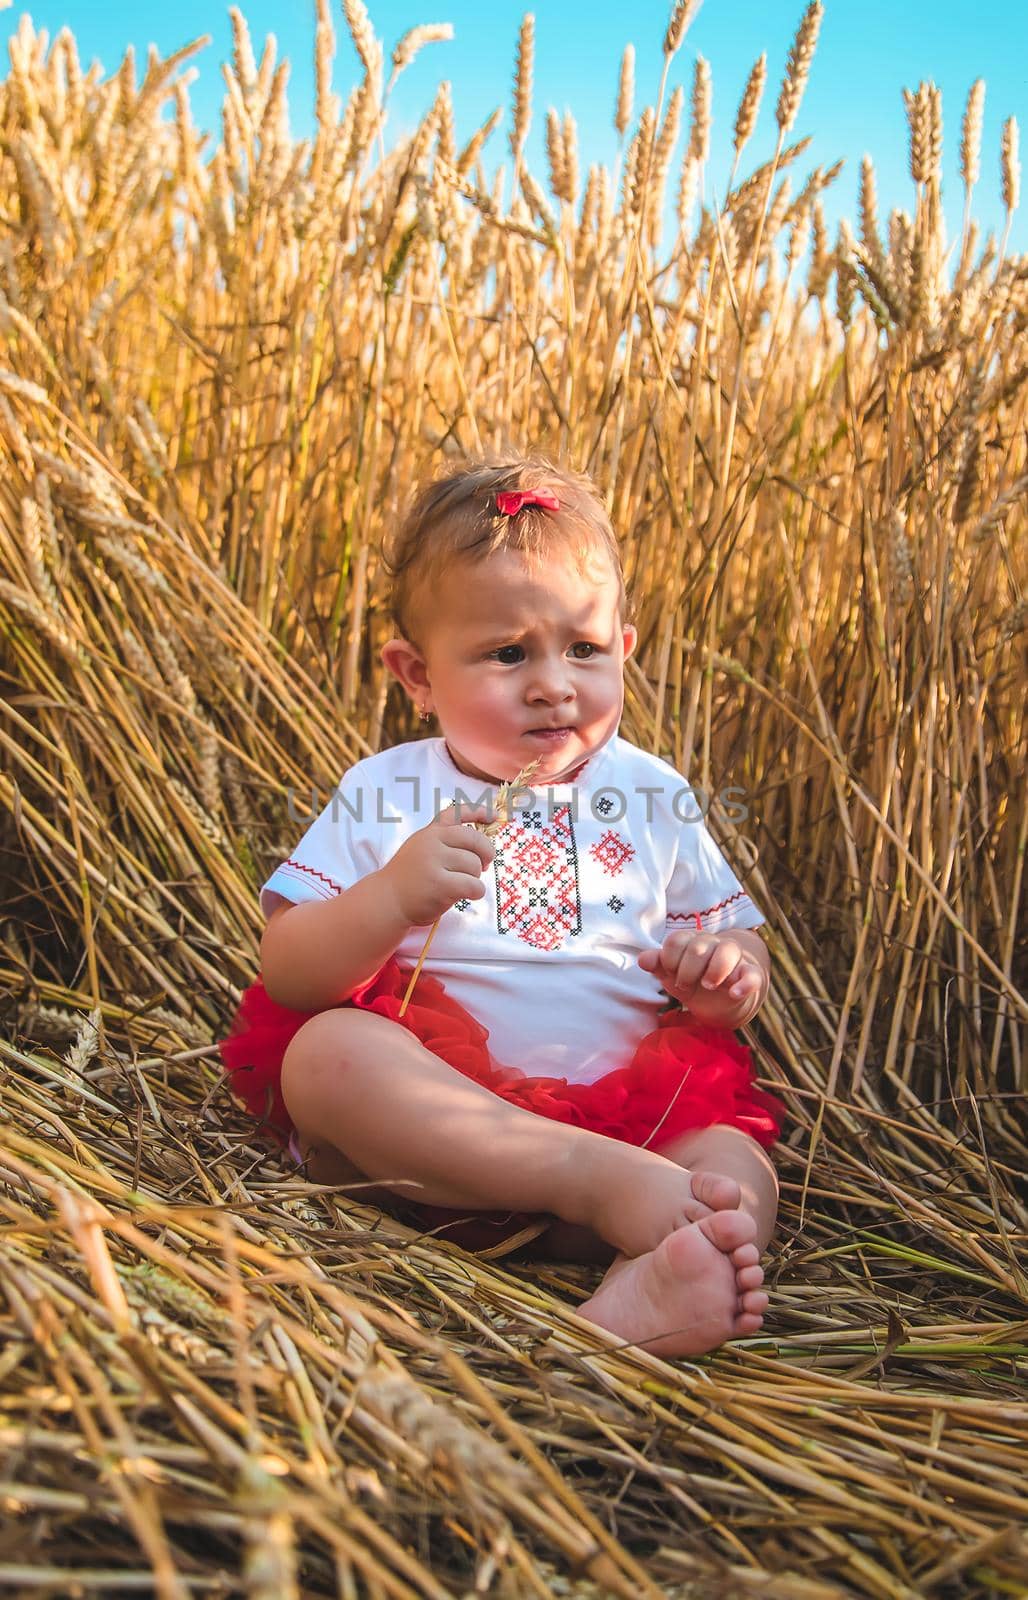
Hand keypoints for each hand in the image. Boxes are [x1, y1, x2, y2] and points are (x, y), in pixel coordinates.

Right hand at [380, 802, 495, 927]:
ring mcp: (434, 862)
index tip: (495, 816)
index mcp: (430, 832)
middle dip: (487, 853)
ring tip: (461, 884)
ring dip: (475, 878)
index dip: (479, 812)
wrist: (387, 900)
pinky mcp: (439, 884)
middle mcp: (432, 842)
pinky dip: (476, 892)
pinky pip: (473, 885)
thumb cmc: (410, 878)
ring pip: (475, 865)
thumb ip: (445, 842)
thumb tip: (482, 845)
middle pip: (476, 841)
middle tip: (485, 865)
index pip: (458, 813)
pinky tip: (468, 896)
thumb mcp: (422, 849)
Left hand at [638, 930, 766, 1026]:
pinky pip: (752, 975)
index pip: (677, 940)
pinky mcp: (751, 975)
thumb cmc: (693, 981)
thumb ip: (659, 966)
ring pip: (728, 950)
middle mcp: (714, 944)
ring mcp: (735, 959)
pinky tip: (734, 993)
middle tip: (685, 986)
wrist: (723, 1000)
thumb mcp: (673, 975)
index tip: (671, 974)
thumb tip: (642, 959)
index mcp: (692, 941)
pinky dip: (744, 984)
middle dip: (687, 970)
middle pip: (698, 946)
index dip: (669, 959)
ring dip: (714, 970)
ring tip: (708, 985)